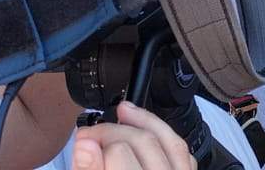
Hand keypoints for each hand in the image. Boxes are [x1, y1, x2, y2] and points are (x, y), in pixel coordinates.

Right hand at [74, 102, 194, 169]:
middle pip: (145, 142)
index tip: (81, 140)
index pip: (119, 151)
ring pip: (172, 142)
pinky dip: (166, 137)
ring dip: (146, 122)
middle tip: (92, 134)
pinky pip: (183, 154)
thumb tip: (84, 144)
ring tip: (122, 110)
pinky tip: (149, 131)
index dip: (95, 138)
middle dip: (114, 130)